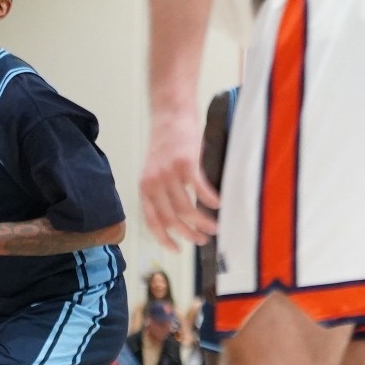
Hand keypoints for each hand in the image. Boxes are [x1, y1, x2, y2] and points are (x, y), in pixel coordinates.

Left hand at [139, 109, 218, 250]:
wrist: (170, 115)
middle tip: (203, 240)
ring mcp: (169, 173)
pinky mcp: (185, 163)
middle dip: (189, 234)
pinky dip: (211, 200)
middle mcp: (153, 183)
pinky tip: (219, 205)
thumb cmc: (167, 144)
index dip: (164, 238)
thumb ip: (163, 191)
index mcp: (144, 188)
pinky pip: (200, 189)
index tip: (176, 249)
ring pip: (186, 208)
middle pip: (171, 219)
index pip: (152, 221)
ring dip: (203, 222)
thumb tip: (180, 216)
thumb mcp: (156, 170)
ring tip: (215, 227)